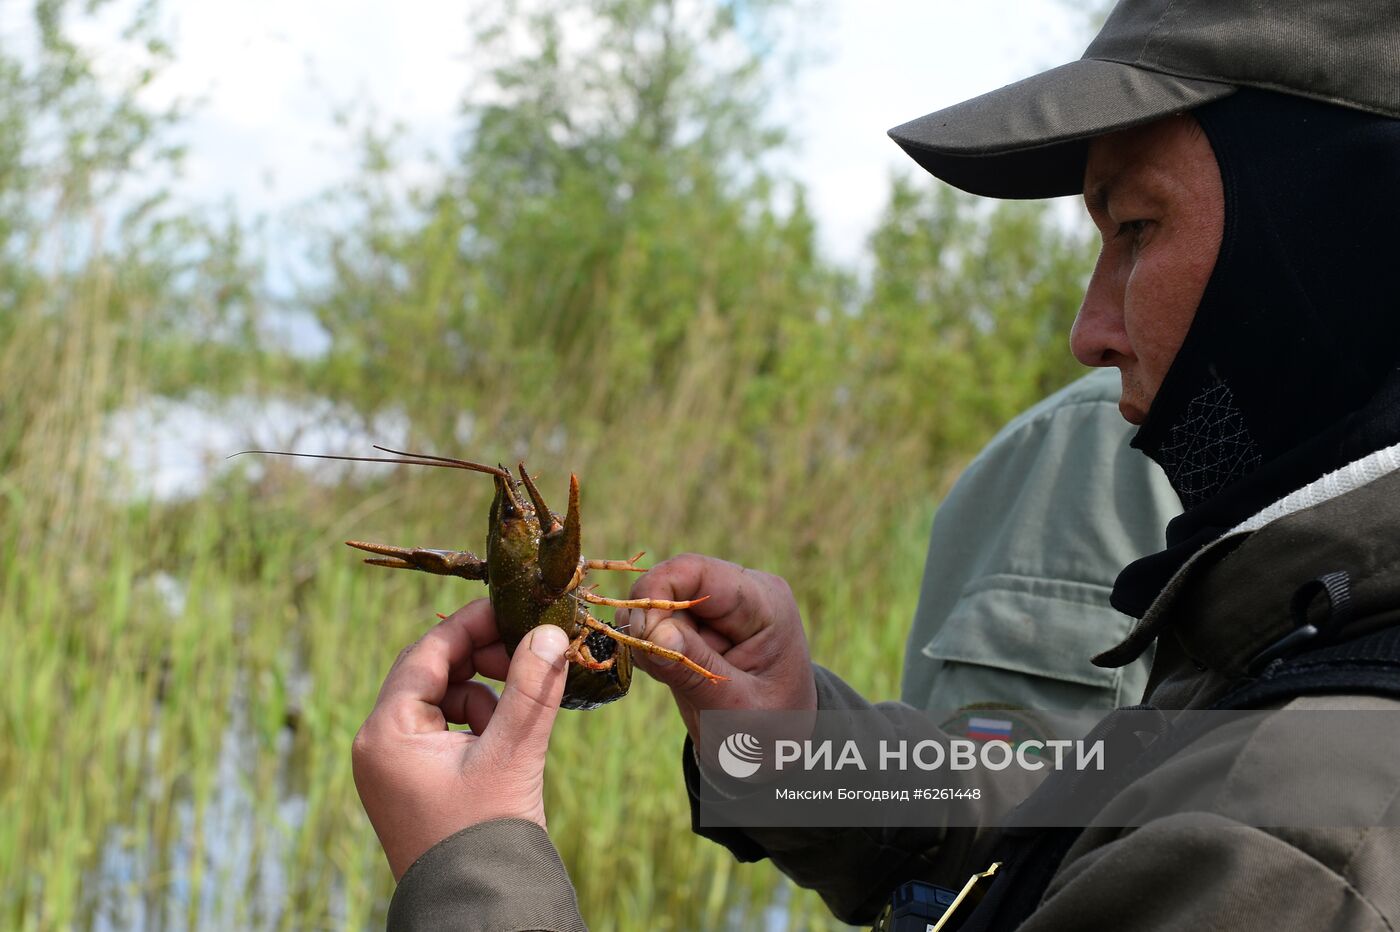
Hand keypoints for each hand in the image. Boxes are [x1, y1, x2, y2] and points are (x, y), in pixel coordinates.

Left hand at [350, 599, 569, 879]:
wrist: (480, 911)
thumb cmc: (485, 835)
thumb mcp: (511, 753)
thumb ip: (530, 687)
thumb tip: (551, 631)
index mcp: (386, 733)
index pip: (427, 653)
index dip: (473, 625)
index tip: (516, 608)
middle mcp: (381, 745)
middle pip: (433, 673)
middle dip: (484, 662)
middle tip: (530, 655)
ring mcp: (398, 766)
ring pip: (445, 700)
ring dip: (486, 696)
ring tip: (519, 720)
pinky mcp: (419, 783)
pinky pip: (449, 731)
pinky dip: (481, 725)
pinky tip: (508, 743)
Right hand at [623, 553, 816, 740]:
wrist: (777, 745)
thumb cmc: (770, 729)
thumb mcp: (738, 709)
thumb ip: (696, 670)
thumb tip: (653, 632)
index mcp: (764, 604)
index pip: (698, 572)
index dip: (658, 593)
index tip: (640, 635)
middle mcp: (740, 593)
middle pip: (672, 582)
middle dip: (650, 622)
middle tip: (651, 666)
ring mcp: (716, 608)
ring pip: (657, 601)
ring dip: (647, 637)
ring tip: (671, 678)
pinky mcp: (696, 624)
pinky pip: (655, 620)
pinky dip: (648, 646)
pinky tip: (669, 674)